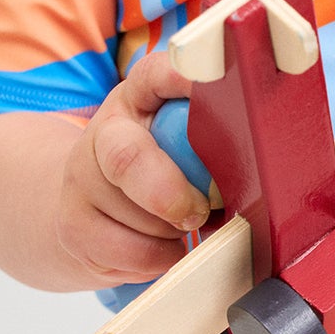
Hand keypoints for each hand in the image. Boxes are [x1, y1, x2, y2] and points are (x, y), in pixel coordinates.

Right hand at [58, 54, 209, 284]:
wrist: (91, 210)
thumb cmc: (158, 173)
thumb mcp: (183, 143)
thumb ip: (213, 143)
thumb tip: (260, 171)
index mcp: (140, 98)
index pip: (157, 76)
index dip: (185, 80)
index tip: (222, 88)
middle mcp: (105, 131)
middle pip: (127, 157)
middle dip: (169, 193)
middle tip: (200, 212)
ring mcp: (81, 179)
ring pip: (136, 217)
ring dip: (173, 232)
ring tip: (181, 227)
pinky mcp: (74, 225)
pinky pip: (129, 252)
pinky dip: (160, 258)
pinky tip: (164, 246)